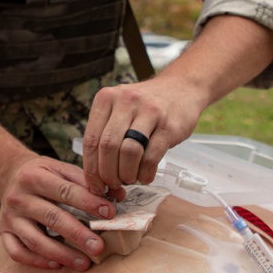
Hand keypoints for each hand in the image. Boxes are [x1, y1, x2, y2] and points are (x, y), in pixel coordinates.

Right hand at [0, 155, 116, 272]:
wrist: (10, 176)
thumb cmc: (44, 174)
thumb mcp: (61, 168)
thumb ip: (87, 181)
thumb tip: (119, 195)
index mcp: (33, 176)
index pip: (65, 191)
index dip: (88, 202)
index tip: (110, 213)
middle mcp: (18, 197)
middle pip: (51, 217)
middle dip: (78, 234)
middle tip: (99, 247)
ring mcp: (10, 218)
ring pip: (35, 240)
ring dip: (61, 254)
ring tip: (84, 263)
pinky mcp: (4, 233)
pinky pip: (18, 252)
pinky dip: (37, 261)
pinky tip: (57, 265)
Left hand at [81, 73, 203, 198]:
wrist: (181, 88)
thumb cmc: (145, 105)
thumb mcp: (119, 108)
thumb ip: (105, 133)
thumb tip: (95, 173)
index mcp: (106, 98)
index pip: (91, 140)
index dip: (91, 169)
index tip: (95, 185)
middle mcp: (125, 101)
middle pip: (108, 147)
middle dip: (108, 173)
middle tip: (113, 184)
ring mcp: (149, 111)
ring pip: (129, 152)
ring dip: (127, 174)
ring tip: (130, 178)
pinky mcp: (168, 125)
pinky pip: (151, 156)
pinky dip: (145, 173)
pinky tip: (145, 176)